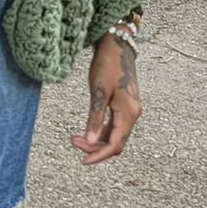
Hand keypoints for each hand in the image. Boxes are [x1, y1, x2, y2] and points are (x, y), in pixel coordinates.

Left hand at [70, 27, 141, 163]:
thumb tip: (90, 140)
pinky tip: (87, 130)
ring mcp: (130, 110)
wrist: (117, 45)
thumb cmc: (107, 64)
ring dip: (96, 140)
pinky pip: (115, 126)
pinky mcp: (125, 106)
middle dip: (94, 147)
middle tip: (73, 141)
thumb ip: (95, 117)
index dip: (99, 155)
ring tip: (75, 137)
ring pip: (115, 135)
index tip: (83, 161)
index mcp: (129, 112)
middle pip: (116, 142)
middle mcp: (133, 114)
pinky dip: (101, 131)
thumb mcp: (98, 91)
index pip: (115, 144)